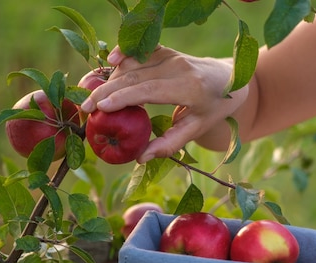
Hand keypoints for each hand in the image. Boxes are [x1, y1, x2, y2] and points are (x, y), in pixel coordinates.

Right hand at [81, 46, 247, 161]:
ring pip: (133, 64)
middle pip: (135, 76)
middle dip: (106, 91)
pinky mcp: (165, 50)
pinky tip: (109, 60)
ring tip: (90, 97)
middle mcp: (179, 67)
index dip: (123, 97)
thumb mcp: (197, 129)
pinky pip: (139, 50)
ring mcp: (171, 55)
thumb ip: (170, 144)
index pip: (149, 90)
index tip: (101, 108)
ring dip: (110, 78)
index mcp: (190, 88)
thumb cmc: (214, 108)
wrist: (231, 79)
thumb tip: (140, 158)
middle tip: (85, 109)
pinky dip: (123, 54)